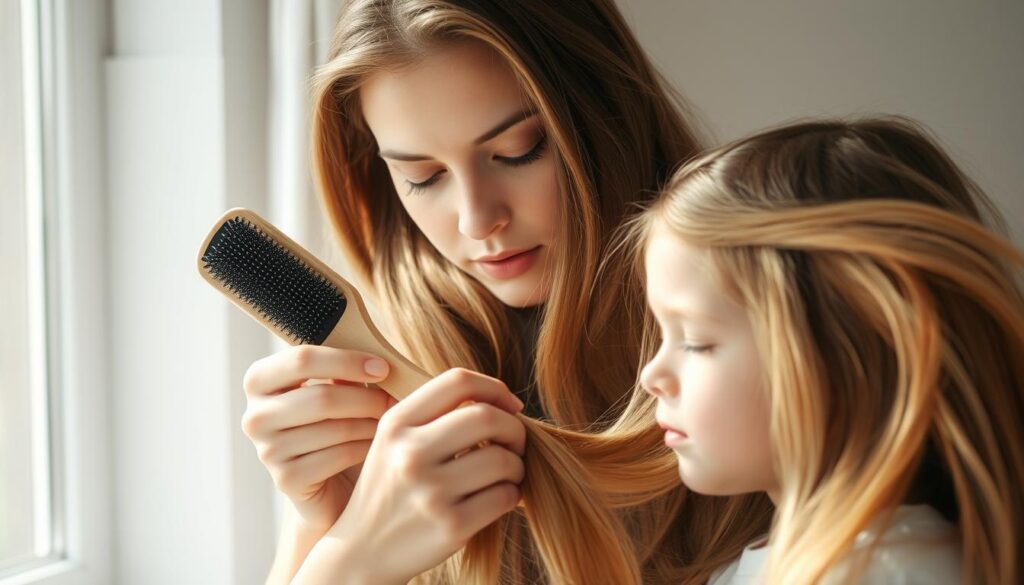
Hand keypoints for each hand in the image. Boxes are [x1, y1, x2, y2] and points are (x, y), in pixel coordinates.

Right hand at [241, 345, 395, 533]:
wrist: (332, 484)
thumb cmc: (337, 423)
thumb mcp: (336, 389)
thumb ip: (344, 371)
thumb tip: (376, 364)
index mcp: (260, 380)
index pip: (301, 359)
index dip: (347, 361)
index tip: (382, 368)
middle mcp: (254, 416)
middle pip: (322, 397)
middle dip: (368, 398)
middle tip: (394, 401)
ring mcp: (267, 451)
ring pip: (334, 428)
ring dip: (372, 425)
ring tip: (389, 424)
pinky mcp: (287, 480)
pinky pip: (338, 457)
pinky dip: (365, 450)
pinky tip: (376, 448)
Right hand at [321, 368, 525, 583]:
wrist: (363, 551)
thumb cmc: (392, 488)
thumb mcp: (393, 441)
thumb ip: (434, 413)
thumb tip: (502, 399)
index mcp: (396, 424)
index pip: (458, 381)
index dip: (494, 387)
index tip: (510, 405)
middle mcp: (410, 454)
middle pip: (487, 417)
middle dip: (514, 429)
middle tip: (515, 443)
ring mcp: (430, 492)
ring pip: (503, 459)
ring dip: (516, 466)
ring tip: (507, 474)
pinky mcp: (451, 526)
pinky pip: (505, 496)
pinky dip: (512, 494)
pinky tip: (500, 497)